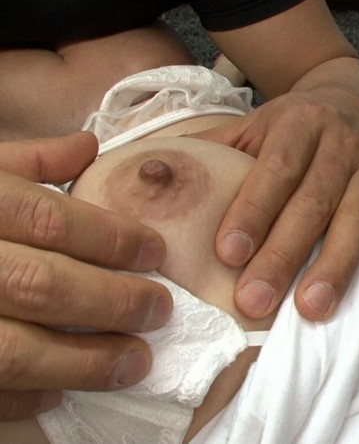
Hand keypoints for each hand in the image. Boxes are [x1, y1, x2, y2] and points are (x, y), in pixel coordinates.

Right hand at [0, 133, 170, 420]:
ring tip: (135, 362)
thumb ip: (24, 161)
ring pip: (15, 349)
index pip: (49, 218)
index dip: (112, 237)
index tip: (156, 253)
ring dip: (84, 361)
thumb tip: (87, 145)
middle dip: (113, 301)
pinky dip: (23, 395)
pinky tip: (60, 391)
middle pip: (42, 284)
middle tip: (160, 309)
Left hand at [191, 90, 358, 320]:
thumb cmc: (283, 131)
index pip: (276, 169)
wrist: (342, 106)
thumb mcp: (246, 127)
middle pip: (315, 203)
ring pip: (358, 223)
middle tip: (255, 302)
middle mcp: (341, 145)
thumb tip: (146, 176)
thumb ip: (207, 151)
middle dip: (285, 254)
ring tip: (312, 311)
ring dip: (337, 268)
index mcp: (298, 124)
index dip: (254, 211)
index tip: (228, 255)